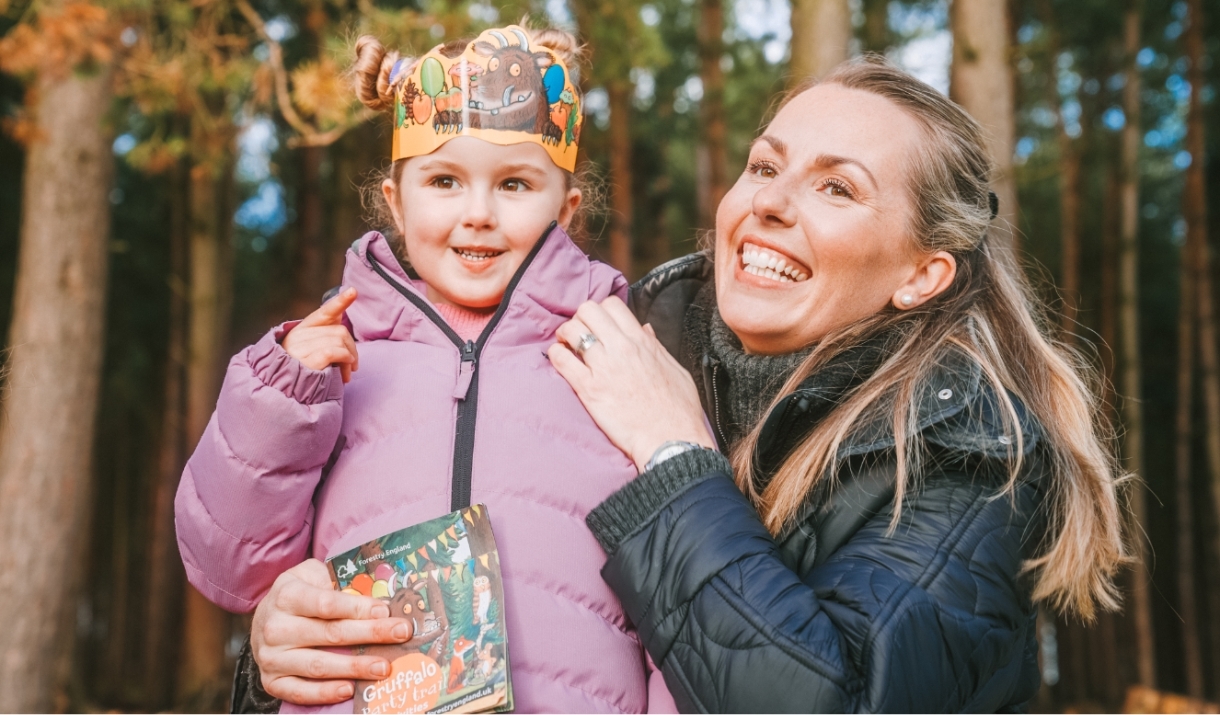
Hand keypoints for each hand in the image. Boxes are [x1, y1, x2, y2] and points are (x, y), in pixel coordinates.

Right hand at [251, 559, 412, 704]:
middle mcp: (276, 627)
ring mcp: (271, 657)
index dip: (358, 608)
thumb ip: (339, 581)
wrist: (264, 619)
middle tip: (400, 634)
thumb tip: (379, 595)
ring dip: (355, 667)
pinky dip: (325, 692)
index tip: (385, 611)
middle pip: (330, 633)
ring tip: (383, 667)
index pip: (327, 604)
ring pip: (318, 665)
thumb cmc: (299, 594)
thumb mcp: (312, 575)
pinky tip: (350, 689)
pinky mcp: (271, 681)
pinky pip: (299, 691)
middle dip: (370, 634)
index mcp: (287, 595)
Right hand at [281, 288, 359, 382]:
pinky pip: (335, 352)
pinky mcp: (307, 359)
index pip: (323, 312)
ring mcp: (301, 347)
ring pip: (340, 340)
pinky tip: (345, 372)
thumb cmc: (304, 375)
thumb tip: (343, 328)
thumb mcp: (312, 352)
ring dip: (350, 359)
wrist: (287, 396)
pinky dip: (345, 360)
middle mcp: (298, 335)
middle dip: (352, 348)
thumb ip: (325, 338)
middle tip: (353, 365)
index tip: (353, 291)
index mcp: (301, 330)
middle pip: (340, 330)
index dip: (340, 302)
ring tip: (347, 373)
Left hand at [548, 296, 715, 470]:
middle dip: (581, 318)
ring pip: (572, 330)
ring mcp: (604, 367)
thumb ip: (657, 346)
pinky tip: (560, 361)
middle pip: (589, 310)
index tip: (599, 324)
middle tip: (580, 332)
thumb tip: (645, 330)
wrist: (671, 439)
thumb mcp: (675, 369)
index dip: (602, 311)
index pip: (613, 305)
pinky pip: (562, 360)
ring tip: (567, 345)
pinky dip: (556, 355)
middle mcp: (622, 349)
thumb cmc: (677, 410)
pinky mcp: (589, 389)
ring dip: (566, 335)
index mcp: (642, 342)